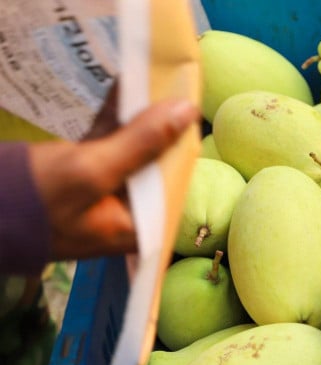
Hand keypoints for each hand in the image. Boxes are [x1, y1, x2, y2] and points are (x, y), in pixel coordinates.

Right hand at [29, 99, 199, 260]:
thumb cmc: (32, 200)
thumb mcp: (92, 169)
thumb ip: (142, 143)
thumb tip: (187, 111)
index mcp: (140, 228)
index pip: (175, 182)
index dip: (182, 144)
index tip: (188, 108)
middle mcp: (129, 215)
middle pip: (157, 165)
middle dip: (161, 127)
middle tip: (170, 88)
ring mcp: (106, 196)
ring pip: (133, 151)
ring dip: (138, 118)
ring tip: (150, 81)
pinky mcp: (85, 178)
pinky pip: (108, 145)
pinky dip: (113, 121)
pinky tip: (123, 91)